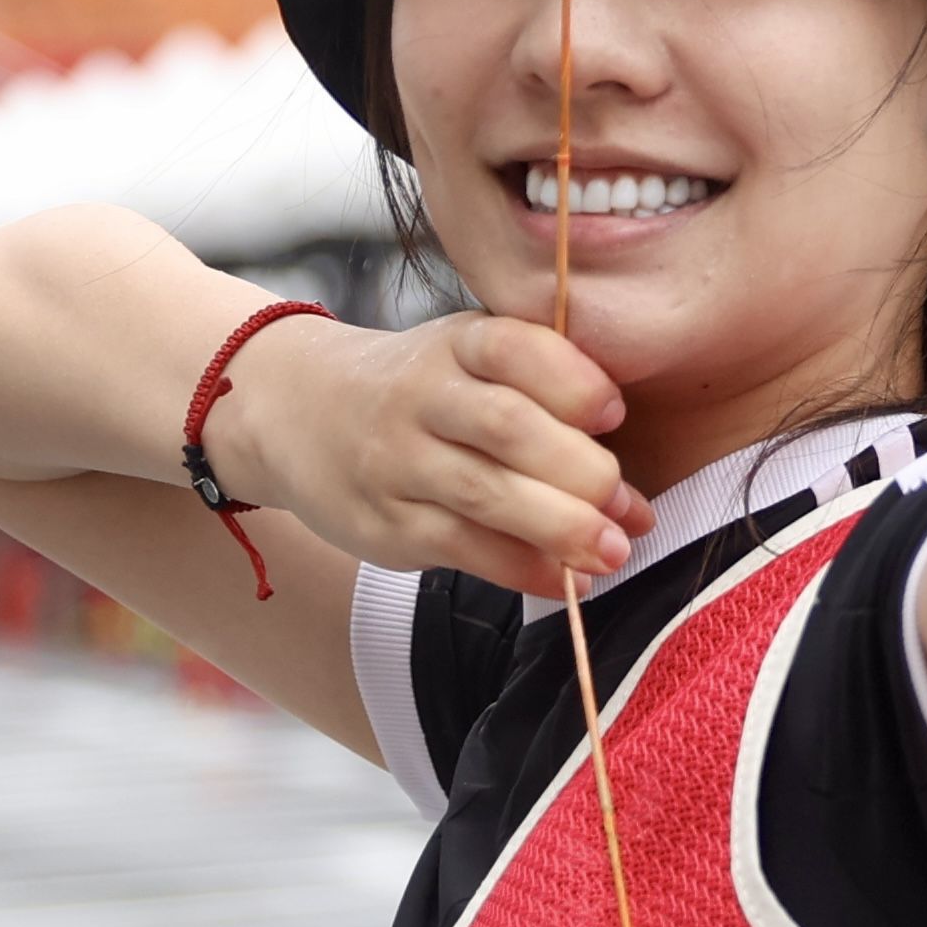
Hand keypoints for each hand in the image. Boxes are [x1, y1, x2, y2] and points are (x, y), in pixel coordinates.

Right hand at [209, 312, 653, 597]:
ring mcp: (397, 461)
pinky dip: (522, 569)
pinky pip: (463, 549)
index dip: (571, 380)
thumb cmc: (423, 392)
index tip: (615, 413)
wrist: (294, 413)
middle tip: (630, 507)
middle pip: (506, 426)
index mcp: (458, 344)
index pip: (514, 348)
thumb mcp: (469, 361)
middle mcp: (422, 396)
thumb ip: (545, 400)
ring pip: (484, 493)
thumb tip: (633, 497)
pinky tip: (568, 583)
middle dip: (579, 470)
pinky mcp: (385, 523)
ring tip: (613, 551)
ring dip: (561, 528)